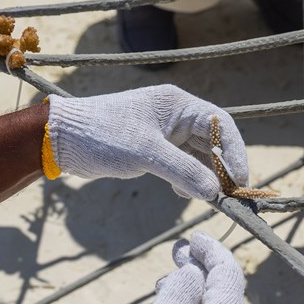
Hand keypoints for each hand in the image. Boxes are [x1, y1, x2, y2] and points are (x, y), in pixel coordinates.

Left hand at [47, 85, 247, 199]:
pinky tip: (182, 193)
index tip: (240, 181)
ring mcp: (165, 132)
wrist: (62, 139)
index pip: (220, 125)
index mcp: (178, 105)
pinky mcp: (154, 148)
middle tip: (228, 197)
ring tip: (205, 198)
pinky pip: (183, 164)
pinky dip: (188, 179)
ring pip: (199, 155)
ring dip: (205, 177)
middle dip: (222, 169)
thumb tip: (214, 193)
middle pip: (214, 142)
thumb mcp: (147, 154)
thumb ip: (184, 172)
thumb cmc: (103, 136)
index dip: (235, 153)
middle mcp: (175, 116)